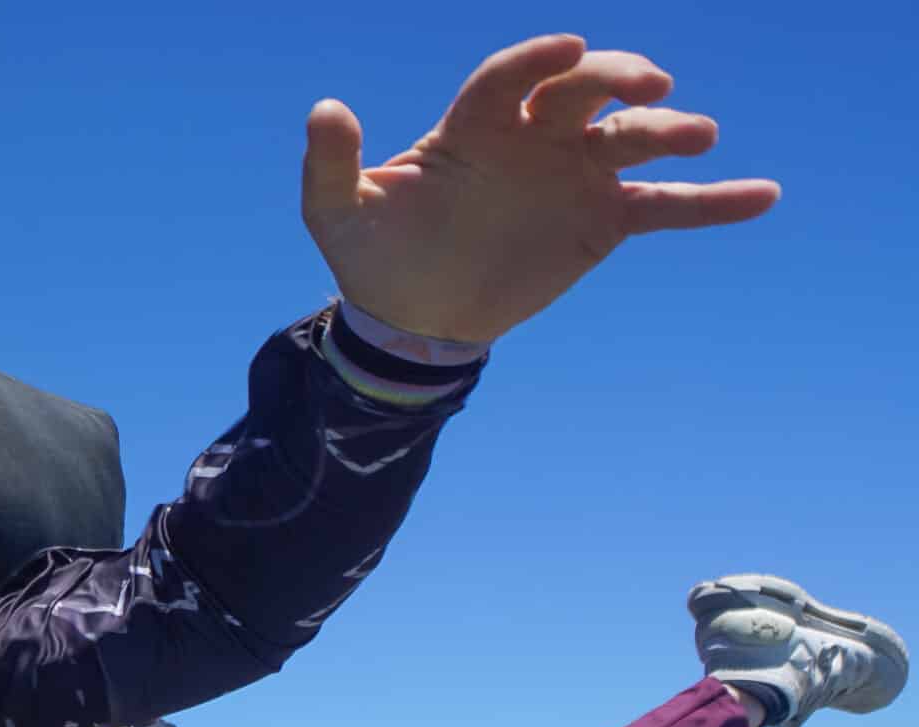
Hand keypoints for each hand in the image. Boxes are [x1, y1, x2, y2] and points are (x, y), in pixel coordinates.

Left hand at [301, 34, 780, 343]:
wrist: (412, 317)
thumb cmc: (372, 254)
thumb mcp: (336, 213)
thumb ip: (330, 163)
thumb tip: (325, 108)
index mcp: (473, 125)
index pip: (510, 78)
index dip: (536, 61)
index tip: (569, 49)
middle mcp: (533, 136)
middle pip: (584, 91)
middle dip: (617, 80)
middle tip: (649, 90)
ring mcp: (573, 174)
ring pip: (629, 141)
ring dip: (667, 133)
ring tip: (697, 137)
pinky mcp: (601, 220)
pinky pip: (665, 207)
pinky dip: (712, 203)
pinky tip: (762, 195)